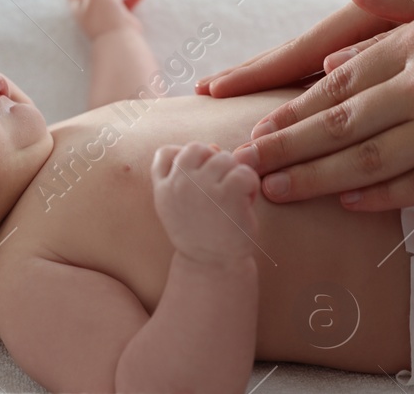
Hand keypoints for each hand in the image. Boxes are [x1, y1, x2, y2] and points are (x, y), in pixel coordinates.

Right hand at [152, 142, 259, 265]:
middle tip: (221, 189)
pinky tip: (246, 201)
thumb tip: (214, 146)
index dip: (186, 159)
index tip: (198, 179)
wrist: (212, 266)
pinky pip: (244, 172)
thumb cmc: (200, 235)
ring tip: (235, 197)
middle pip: (198, 148)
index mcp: (162, 188)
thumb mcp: (177, 207)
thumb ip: (185, 175)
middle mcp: (178, 184)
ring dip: (235, 175)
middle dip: (213, 164)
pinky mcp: (227, 194)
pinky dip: (250, 184)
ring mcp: (201, 187)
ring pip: (224, 157)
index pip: (166, 153)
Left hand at [225, 0, 413, 209]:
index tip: (256, 129)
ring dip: (316, 179)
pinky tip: (348, 203)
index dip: (291, 111)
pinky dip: (383, 197)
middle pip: (339, 126)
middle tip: (242, 168)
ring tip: (275, 191)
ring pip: (370, 161)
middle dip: (286, 150)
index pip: (335, 84)